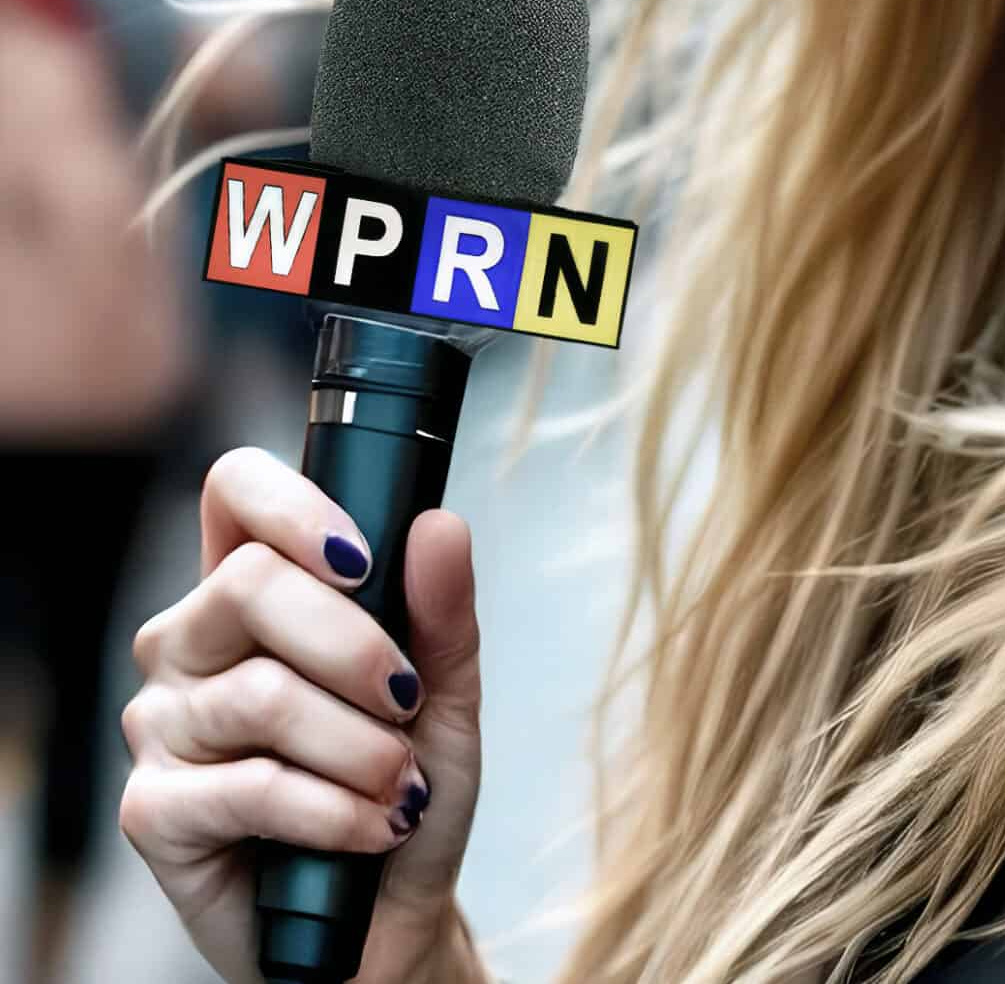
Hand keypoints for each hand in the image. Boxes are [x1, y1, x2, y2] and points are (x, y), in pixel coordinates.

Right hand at [119, 446, 485, 983]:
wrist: (388, 916)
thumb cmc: (406, 787)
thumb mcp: (446, 693)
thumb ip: (442, 610)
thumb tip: (437, 527)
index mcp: (252, 592)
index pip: (235, 493)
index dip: (293, 507)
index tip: (363, 559)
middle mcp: (191, 645)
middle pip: (247, 584)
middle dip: (356, 644)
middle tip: (409, 698)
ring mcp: (161, 725)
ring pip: (261, 695)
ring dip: (361, 745)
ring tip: (400, 783)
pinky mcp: (153, 811)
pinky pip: (248, 787)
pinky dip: (334, 808)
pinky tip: (370, 828)